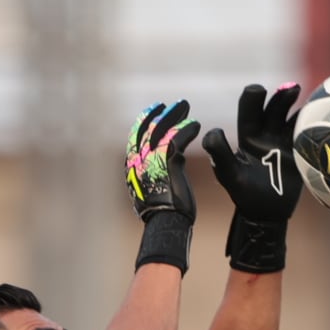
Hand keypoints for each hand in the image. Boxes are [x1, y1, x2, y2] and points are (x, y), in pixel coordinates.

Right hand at [124, 100, 197, 271]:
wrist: (166, 226)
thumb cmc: (163, 216)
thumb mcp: (151, 192)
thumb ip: (151, 176)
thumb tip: (154, 172)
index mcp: (133, 167)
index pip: (135, 137)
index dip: (144, 121)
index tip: (153, 109)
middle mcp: (139, 161)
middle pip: (148, 129)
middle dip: (160, 114)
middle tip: (172, 104)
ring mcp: (152, 161)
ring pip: (162, 130)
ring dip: (174, 116)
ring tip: (185, 106)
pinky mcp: (168, 163)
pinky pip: (177, 140)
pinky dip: (186, 130)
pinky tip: (196, 124)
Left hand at [201, 81, 302, 272]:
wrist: (267, 214)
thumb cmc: (245, 195)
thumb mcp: (230, 175)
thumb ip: (220, 154)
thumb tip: (214, 130)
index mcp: (248, 135)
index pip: (249, 109)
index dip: (253, 98)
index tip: (259, 91)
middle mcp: (267, 134)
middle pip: (274, 108)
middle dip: (281, 97)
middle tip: (291, 88)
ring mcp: (285, 142)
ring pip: (293, 118)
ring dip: (300, 106)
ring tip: (310, 99)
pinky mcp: (300, 152)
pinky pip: (307, 134)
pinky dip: (313, 124)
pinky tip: (321, 116)